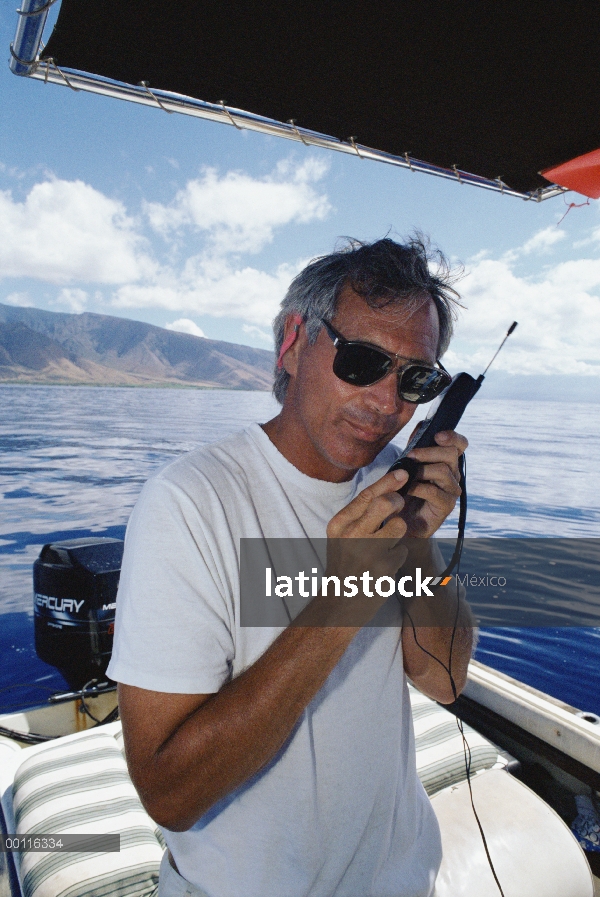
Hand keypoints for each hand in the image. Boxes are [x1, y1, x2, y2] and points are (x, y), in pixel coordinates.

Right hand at [318, 470, 408, 625]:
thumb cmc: (345, 563)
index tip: (403, 473)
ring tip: (387, 543)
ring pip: (399, 525)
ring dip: (398, 532)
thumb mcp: (342, 536)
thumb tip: (388, 489)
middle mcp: (352, 535)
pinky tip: (384, 566)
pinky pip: (402, 551)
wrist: (339, 601)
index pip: (367, 495)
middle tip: (398, 508)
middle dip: (397, 502)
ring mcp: (368, 552)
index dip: (388, 482)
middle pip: (385, 504)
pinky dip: (397, 557)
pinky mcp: (383, 568)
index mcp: (339, 524)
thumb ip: (360, 514)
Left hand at [400, 429, 466, 537]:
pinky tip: (408, 489)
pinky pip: (434, 492)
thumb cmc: (404, 490)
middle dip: (429, 451)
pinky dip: (419, 487)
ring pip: (444, 471)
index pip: (460, 444)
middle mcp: (453, 474)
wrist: (399, 520)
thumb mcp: (407, 464)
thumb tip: (421, 425)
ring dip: (422, 469)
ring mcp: (451, 490)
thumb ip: (416, 445)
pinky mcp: (446, 506)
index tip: (438, 436)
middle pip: (451, 454)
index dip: (452, 437)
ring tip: (406, 474)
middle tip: (411, 455)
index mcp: (446, 461)